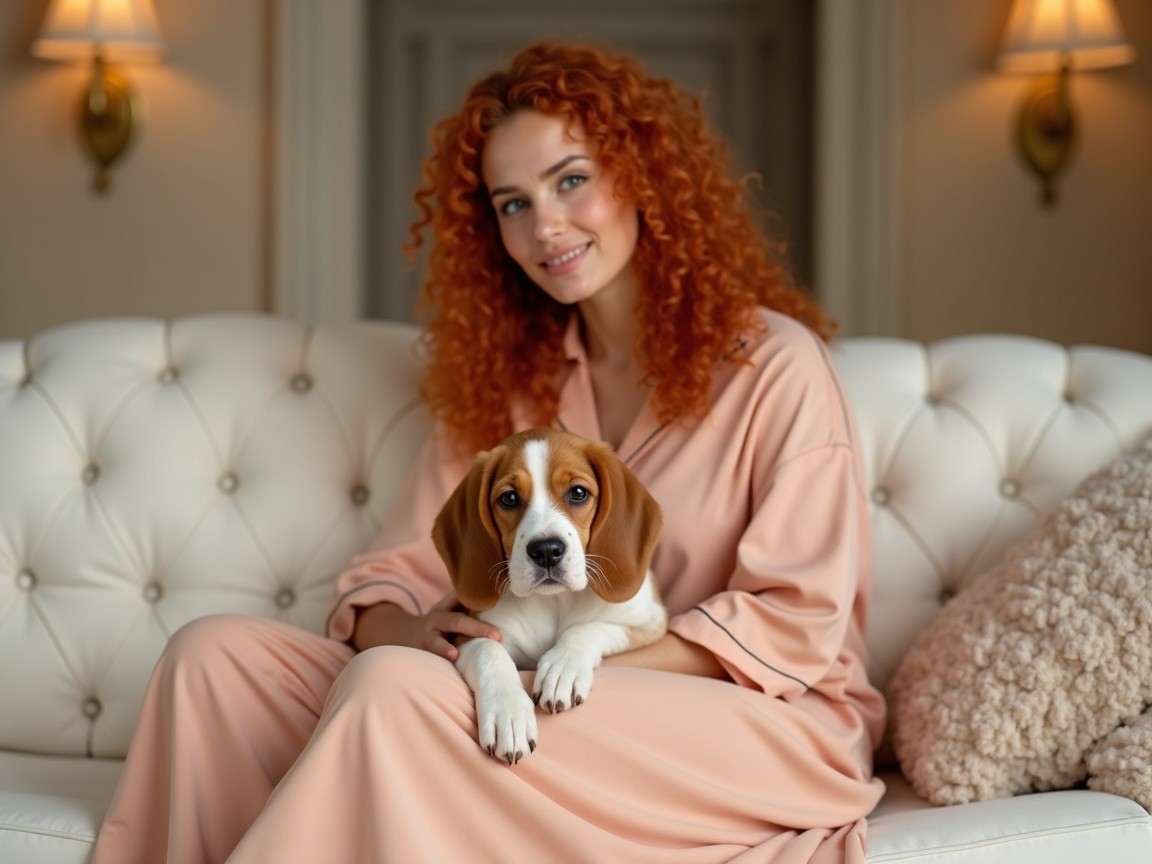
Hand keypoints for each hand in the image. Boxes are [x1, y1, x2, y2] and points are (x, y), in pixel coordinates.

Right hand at [352, 592, 500, 660]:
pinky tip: (447, 673)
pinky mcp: (422, 654)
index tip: (496, 600)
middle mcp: (436, 620)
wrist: (405, 635)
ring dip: (444, 649)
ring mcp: (427, 638)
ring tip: (454, 655)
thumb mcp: (448, 609)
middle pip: (456, 621)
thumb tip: (497, 600)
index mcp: (446, 607)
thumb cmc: (439, 623)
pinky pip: (430, 659)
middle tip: (496, 636)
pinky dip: (438, 664)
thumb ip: (467, 605)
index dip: (476, 598)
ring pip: (435, 642)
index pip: (461, 598)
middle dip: (476, 628)